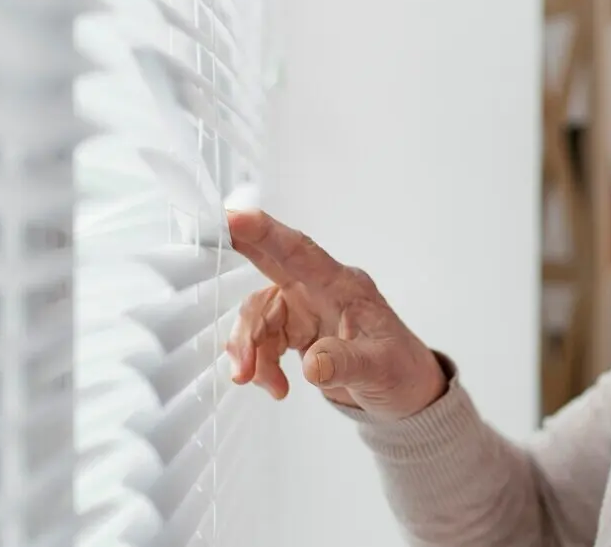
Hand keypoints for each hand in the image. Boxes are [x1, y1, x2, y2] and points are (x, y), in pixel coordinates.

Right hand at [223, 209, 446, 420]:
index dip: (267, 234)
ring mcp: (305, 310)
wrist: (405, 394)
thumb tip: (312, 363)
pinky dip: (259, 365)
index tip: (235, 216)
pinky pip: (262, 341)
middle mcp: (319, 291)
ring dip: (248, 347)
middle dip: (240, 249)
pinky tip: (276, 388)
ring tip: (254, 380)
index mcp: (343, 286)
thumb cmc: (400, 370)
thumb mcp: (380, 370)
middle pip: (271, 264)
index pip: (301, 252)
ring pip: (258, 315)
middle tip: (205, 234)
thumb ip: (346, 363)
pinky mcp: (296, 333)